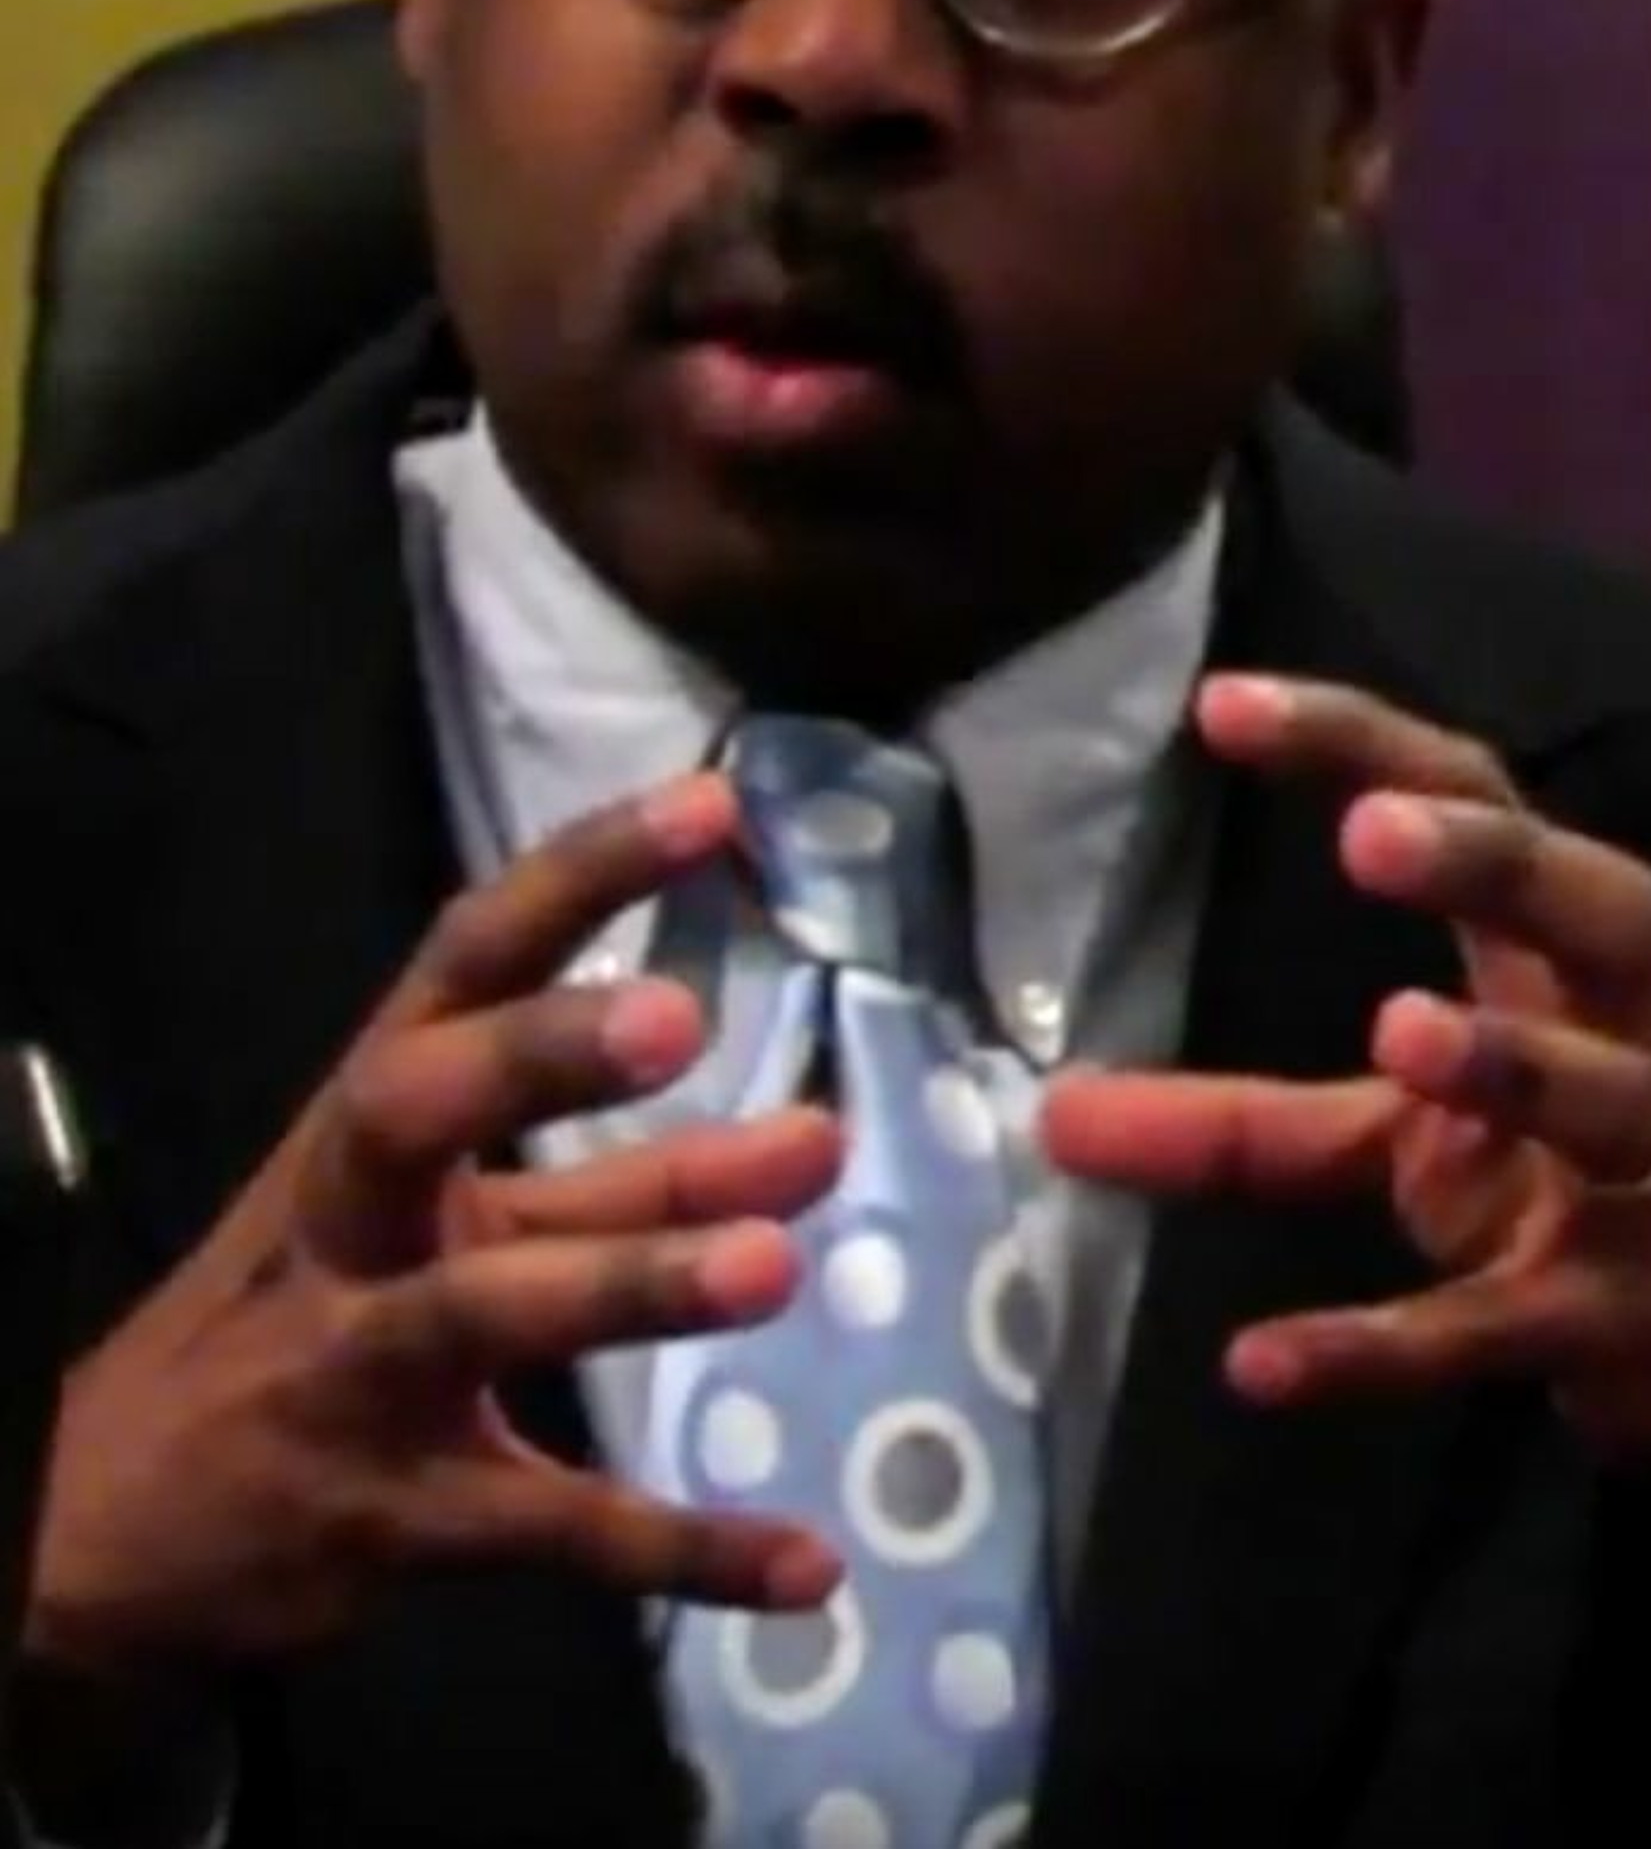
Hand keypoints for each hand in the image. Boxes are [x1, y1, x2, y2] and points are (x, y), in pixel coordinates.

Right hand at [30, 774, 845, 1682]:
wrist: (109, 1526)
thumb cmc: (318, 1312)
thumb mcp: (460, 1220)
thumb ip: (645, 1182)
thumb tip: (822, 1134)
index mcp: (369, 1124)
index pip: (464, 963)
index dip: (580, 877)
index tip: (709, 806)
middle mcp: (347, 1228)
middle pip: (412, 1113)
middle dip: (535, 1058)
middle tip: (681, 1018)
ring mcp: (355, 1371)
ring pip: (480, 1310)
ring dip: (630, 1286)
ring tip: (776, 1264)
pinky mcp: (395, 1515)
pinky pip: (550, 1529)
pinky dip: (682, 1548)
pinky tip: (807, 1564)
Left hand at [1042, 679, 1650, 1466]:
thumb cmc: (1582, 1186)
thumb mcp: (1413, 1138)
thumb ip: (1244, 1123)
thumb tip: (1053, 1114)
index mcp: (1565, 963)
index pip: (1485, 806)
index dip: (1367, 743)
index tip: (1225, 704)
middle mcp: (1622, 1039)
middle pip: (1600, 912)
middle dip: (1497, 863)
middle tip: (1370, 832)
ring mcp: (1641, 1179)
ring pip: (1600, 1099)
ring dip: (1509, 1063)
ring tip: (1397, 1033)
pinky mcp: (1617, 1323)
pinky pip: (1504, 1327)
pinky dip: (1388, 1344)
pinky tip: (1262, 1361)